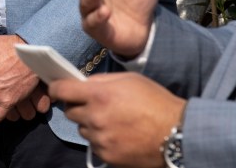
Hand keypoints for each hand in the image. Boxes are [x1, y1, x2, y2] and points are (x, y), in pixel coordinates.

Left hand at [50, 72, 184, 167]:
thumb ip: (101, 80)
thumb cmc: (155, 101)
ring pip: (82, 130)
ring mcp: (101, 139)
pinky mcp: (108, 156)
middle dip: (78, 107)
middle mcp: (95, 117)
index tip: (57, 89)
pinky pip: (95, 145)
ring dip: (90, 125)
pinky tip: (118, 135)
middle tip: (94, 106)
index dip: (56, 88)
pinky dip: (101, 140)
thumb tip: (82, 83)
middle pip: (70, 112)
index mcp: (98, 95)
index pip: (60, 90)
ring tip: (111, 122)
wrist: (179, 134)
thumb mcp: (127, 80)